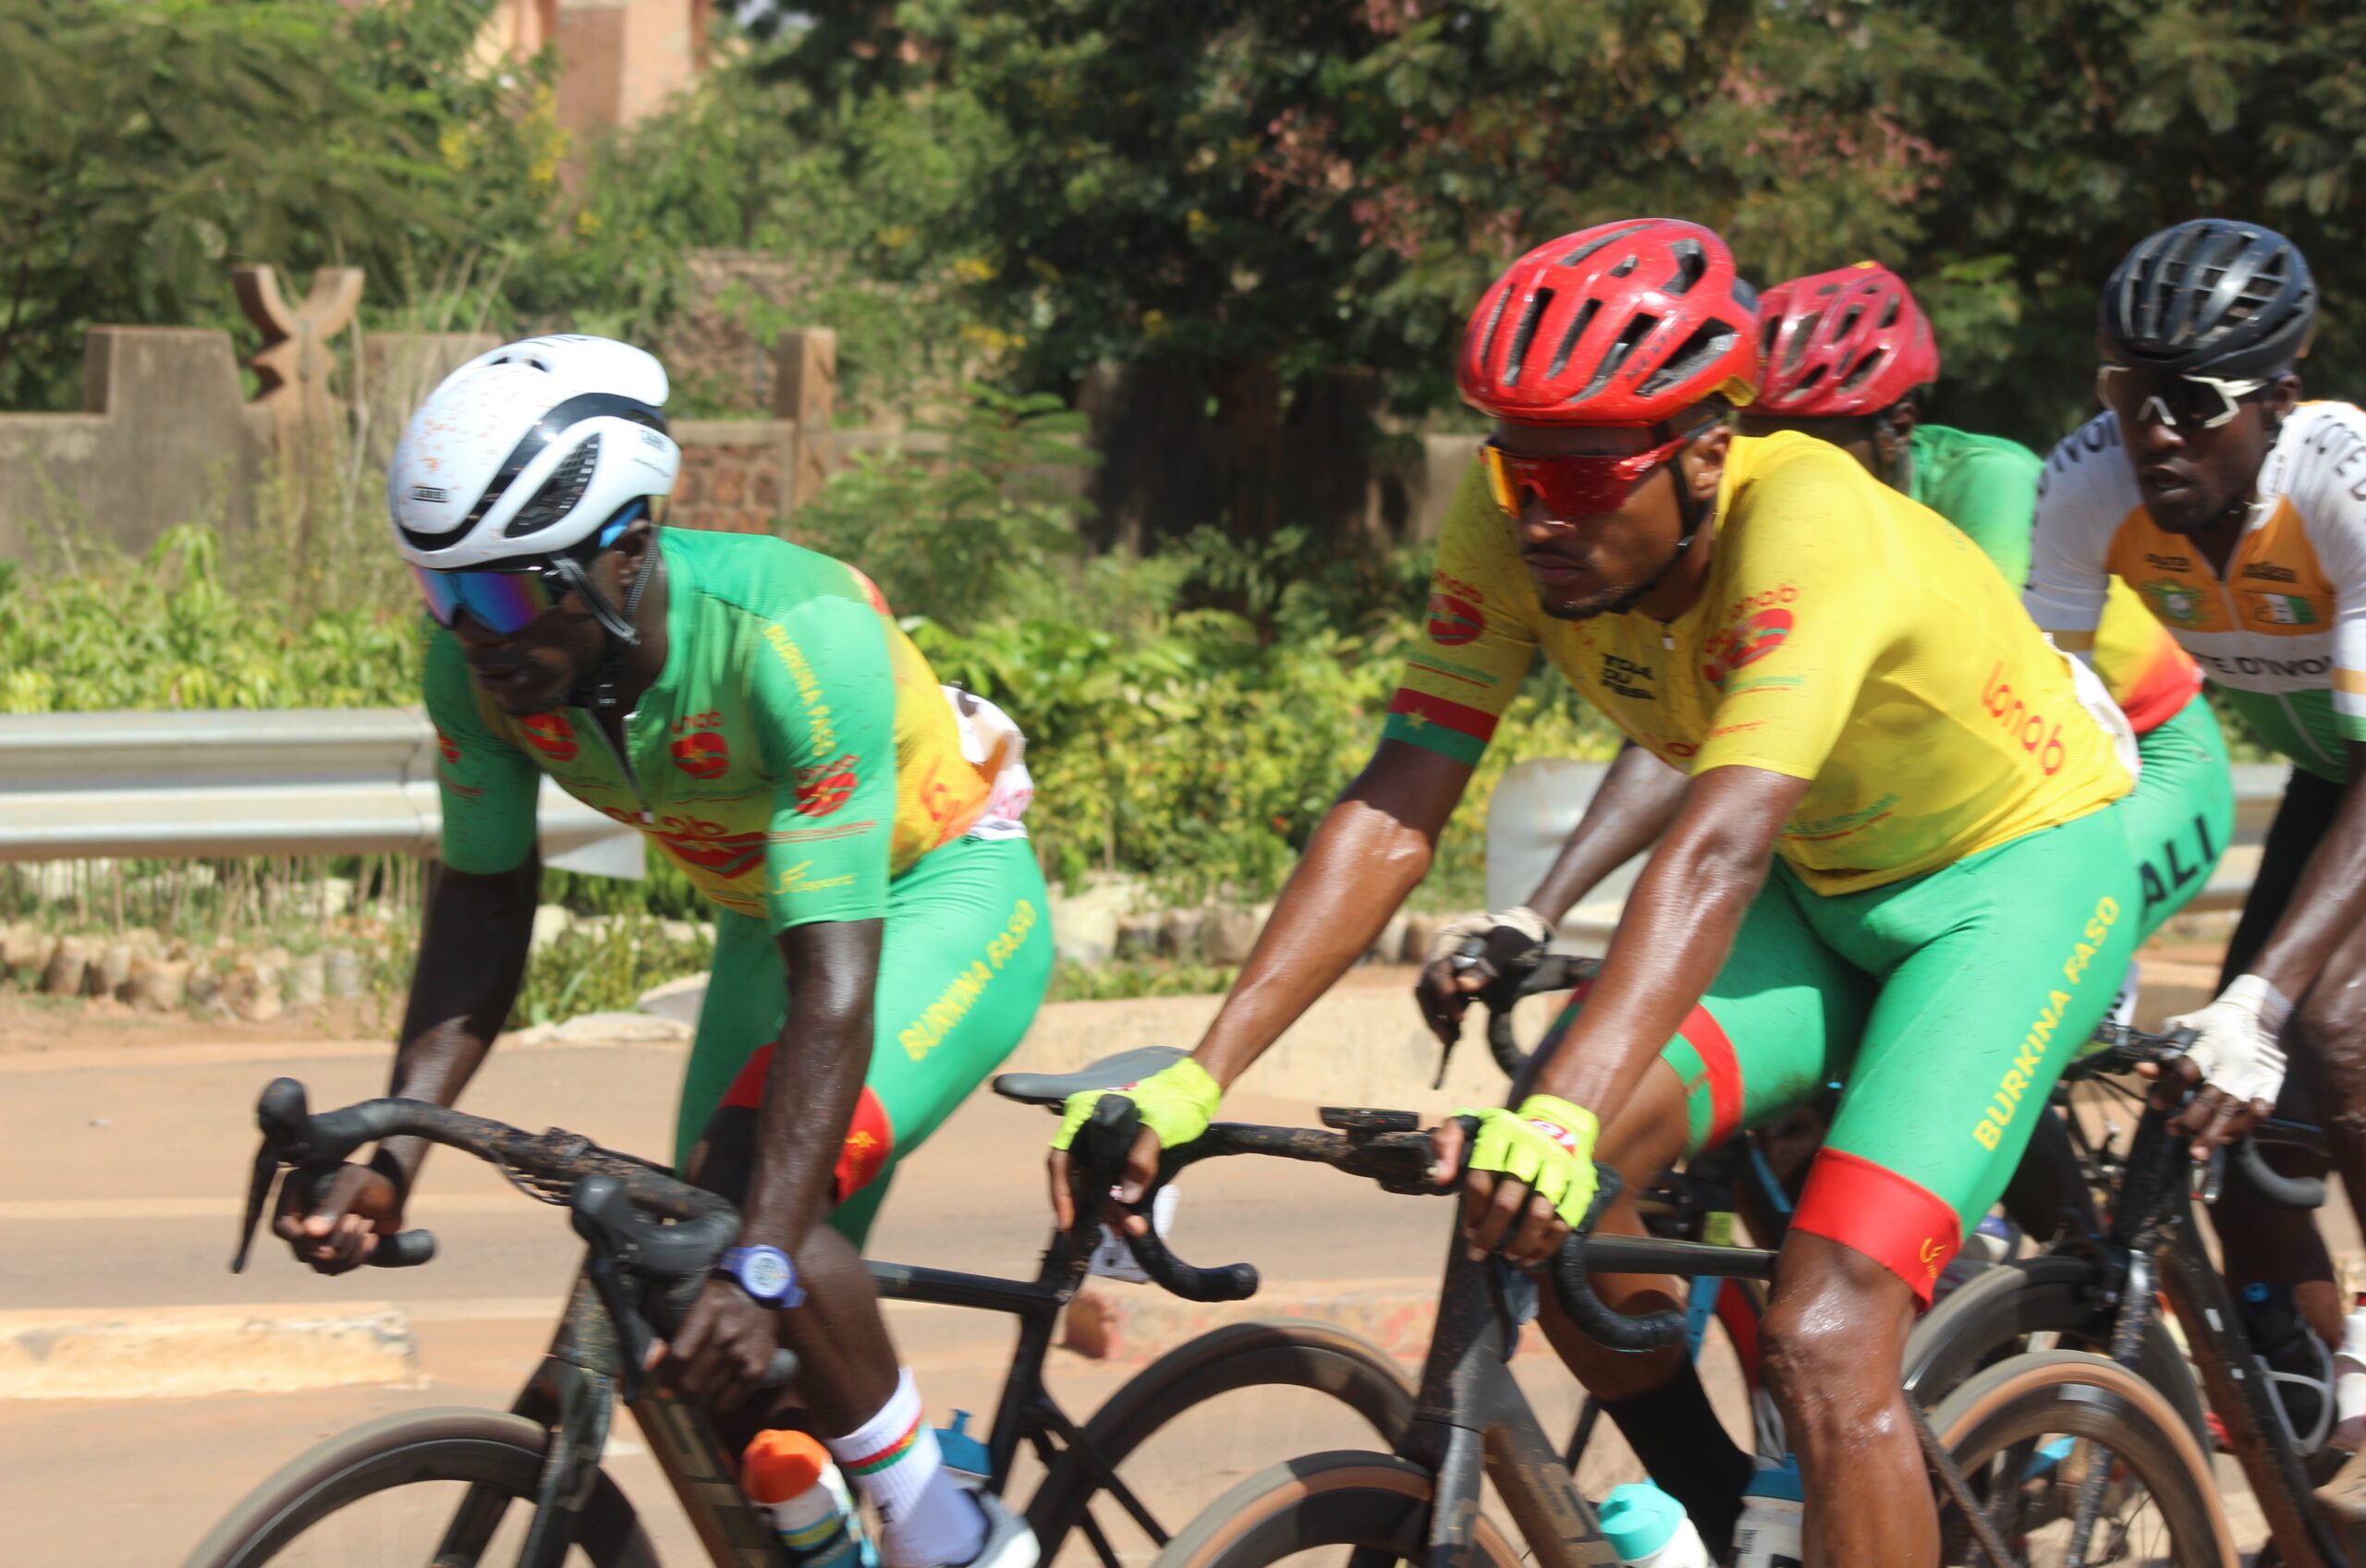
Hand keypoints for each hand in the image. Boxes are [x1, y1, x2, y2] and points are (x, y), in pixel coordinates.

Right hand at [272, 1161, 402, 1273]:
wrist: (391, 1192)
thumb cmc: (371, 1181)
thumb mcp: (354, 1184)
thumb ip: (334, 1204)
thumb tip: (310, 1233)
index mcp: (295, 1194)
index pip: (282, 1226)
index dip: (302, 1239)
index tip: (329, 1236)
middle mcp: (298, 1218)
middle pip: (301, 1252)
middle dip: (335, 1243)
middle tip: (359, 1219)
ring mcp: (311, 1237)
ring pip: (319, 1265)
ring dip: (348, 1251)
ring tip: (367, 1223)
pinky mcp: (328, 1250)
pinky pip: (334, 1270)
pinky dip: (355, 1258)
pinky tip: (372, 1237)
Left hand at [657, 1276, 780, 1411]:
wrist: (758, 1294)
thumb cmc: (712, 1299)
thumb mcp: (683, 1302)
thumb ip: (661, 1331)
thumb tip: (649, 1364)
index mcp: (709, 1308)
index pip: (680, 1354)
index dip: (666, 1374)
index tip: (664, 1379)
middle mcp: (728, 1331)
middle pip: (692, 1381)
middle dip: (680, 1390)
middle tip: (680, 1386)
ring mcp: (745, 1351)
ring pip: (708, 1396)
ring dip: (697, 1398)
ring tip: (697, 1388)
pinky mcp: (758, 1367)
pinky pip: (729, 1402)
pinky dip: (717, 1403)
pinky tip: (714, 1393)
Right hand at [1045, 1058, 1218, 1235]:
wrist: (1196, 1091)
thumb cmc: (1175, 1100)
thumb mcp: (1161, 1127)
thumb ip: (1143, 1157)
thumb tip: (1127, 1197)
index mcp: (1085, 1114)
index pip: (1061, 1158)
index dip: (1061, 1192)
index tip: (1067, 1221)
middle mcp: (1088, 1130)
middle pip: (1078, 1177)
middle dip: (1092, 1208)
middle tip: (1113, 1231)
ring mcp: (1103, 1143)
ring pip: (1096, 1184)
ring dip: (1109, 1209)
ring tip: (1130, 1228)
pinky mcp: (1119, 1154)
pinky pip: (1111, 1183)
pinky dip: (1118, 1202)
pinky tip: (1130, 1219)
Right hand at [1416, 908, 1549, 1045]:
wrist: (1523, 928)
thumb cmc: (1518, 934)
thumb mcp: (1510, 944)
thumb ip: (1489, 963)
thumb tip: (1464, 987)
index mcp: (1452, 938)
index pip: (1437, 970)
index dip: (1445, 996)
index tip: (1461, 1017)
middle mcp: (1441, 950)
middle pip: (1425, 984)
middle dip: (1433, 1013)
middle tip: (1448, 1038)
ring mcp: (1444, 964)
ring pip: (1428, 993)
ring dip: (1436, 1017)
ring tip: (1451, 1039)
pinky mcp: (1452, 976)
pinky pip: (1440, 998)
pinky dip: (1445, 1015)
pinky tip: (1455, 1032)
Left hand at [1447, 1096, 1598, 1268]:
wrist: (1559, 1121)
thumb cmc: (1508, 1133)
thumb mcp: (1472, 1124)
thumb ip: (1448, 1143)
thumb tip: (1441, 1178)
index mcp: (1502, 1133)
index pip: (1480, 1177)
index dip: (1471, 1210)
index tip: (1467, 1231)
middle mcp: (1533, 1148)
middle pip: (1508, 1200)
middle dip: (1490, 1232)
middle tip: (1480, 1252)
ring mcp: (1560, 1167)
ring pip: (1540, 1213)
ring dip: (1522, 1242)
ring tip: (1508, 1256)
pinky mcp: (1581, 1183)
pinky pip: (1566, 1221)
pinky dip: (1547, 1245)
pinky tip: (1531, 1256)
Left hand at [2143, 975, 2291, 1160]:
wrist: (2255, 1013)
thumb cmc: (2209, 1024)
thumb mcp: (2183, 1028)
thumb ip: (2163, 1051)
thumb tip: (2141, 1070)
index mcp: (2210, 1042)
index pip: (2187, 1069)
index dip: (2170, 1089)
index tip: (2156, 1105)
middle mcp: (2234, 1060)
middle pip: (2213, 1096)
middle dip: (2191, 1120)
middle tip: (2171, 1131)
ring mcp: (2255, 1073)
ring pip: (2236, 1110)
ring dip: (2215, 1133)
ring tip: (2196, 1151)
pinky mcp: (2271, 1082)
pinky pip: (2260, 1111)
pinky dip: (2243, 1128)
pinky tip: (2224, 1138)